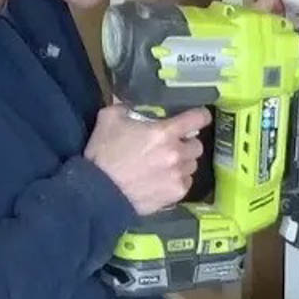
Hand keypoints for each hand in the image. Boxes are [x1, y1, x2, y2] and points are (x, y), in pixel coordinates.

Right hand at [84, 105, 210, 214]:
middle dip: (186, 144)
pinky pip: (186, 183)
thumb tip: (132, 104)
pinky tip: (162, 180)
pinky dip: (178, 180)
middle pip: (197, 145)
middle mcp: (177, 153)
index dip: (200, 116)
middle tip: (172, 146)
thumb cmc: (103, 153)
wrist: (98, 191)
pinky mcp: (175, 194)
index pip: (198, 118)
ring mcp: (178, 175)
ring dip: (183, 163)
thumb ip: (125, 107)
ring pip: (192, 165)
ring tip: (165, 165)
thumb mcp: (109, 119)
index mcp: (164, 132)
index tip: (198, 117)